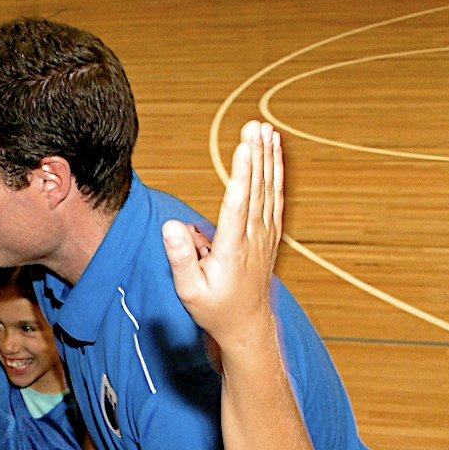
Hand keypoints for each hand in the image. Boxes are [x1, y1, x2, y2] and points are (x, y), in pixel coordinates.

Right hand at [164, 119, 282, 341]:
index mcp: (233, 250)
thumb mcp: (189, 291)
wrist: (247, 324)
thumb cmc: (214, 308)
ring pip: (269, 190)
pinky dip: (276, 172)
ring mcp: (265, 235)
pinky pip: (275, 197)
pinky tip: (274, 152)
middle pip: (257, 189)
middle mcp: (253, 238)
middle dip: (256, 155)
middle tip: (255, 125)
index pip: (239, 204)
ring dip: (269, 158)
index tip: (244, 147)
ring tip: (266, 130)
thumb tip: (172, 226)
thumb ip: (180, 258)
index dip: (242, 174)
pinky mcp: (270, 233)